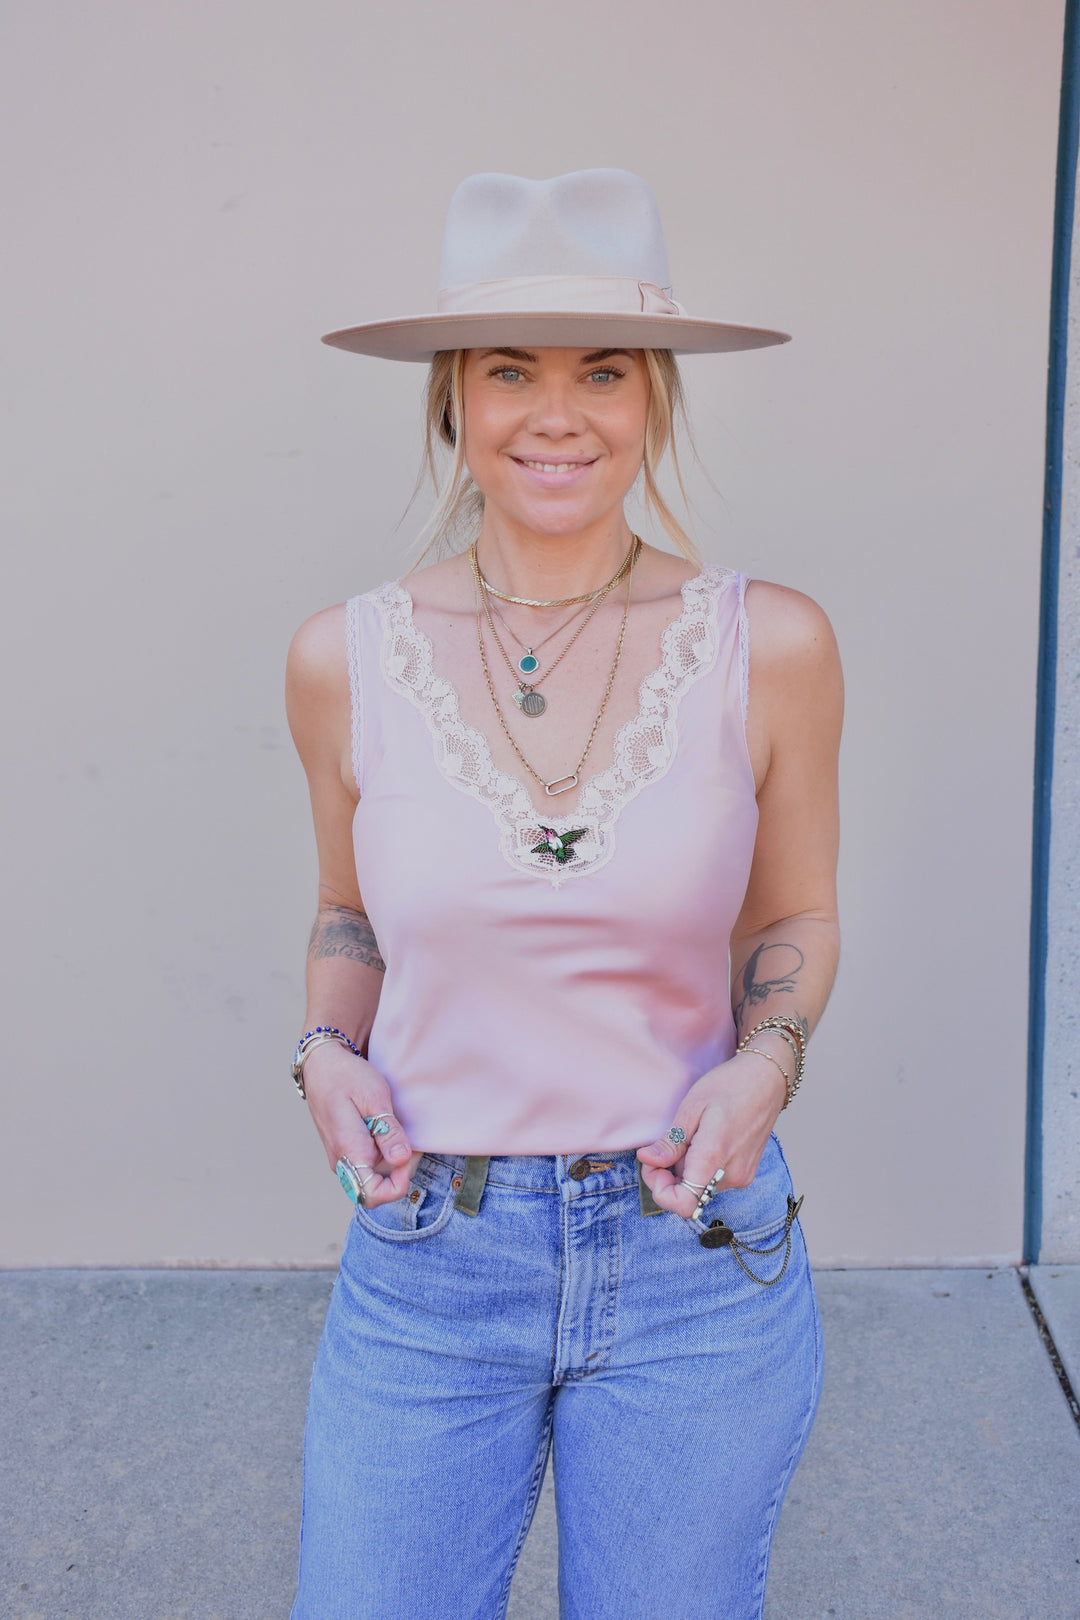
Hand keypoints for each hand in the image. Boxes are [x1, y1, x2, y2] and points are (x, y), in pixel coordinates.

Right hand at [301, 1042, 419, 1206]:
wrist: (321, 1065)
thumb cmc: (346, 1077)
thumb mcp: (375, 1097)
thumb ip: (388, 1131)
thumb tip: (401, 1160)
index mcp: (349, 1151)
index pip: (372, 1195)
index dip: (397, 1186)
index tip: (409, 1158)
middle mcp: (342, 1161)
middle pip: (377, 1188)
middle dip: (401, 1170)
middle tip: (411, 1139)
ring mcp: (342, 1158)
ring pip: (374, 1177)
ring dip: (393, 1162)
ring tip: (400, 1131)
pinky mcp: (345, 1151)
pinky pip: (367, 1165)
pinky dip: (384, 1154)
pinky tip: (389, 1132)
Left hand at [636, 1051, 786, 1217]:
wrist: (767, 1079)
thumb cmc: (730, 1085)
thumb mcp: (691, 1107)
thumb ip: (670, 1142)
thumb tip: (647, 1160)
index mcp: (714, 1157)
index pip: (683, 1204)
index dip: (660, 1191)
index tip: (654, 1165)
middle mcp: (732, 1175)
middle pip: (687, 1194)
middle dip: (668, 1174)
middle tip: (667, 1142)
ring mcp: (742, 1177)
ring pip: (699, 1187)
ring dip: (685, 1169)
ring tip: (691, 1136)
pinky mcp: (745, 1174)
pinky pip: (713, 1180)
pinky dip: (701, 1167)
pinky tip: (704, 1141)